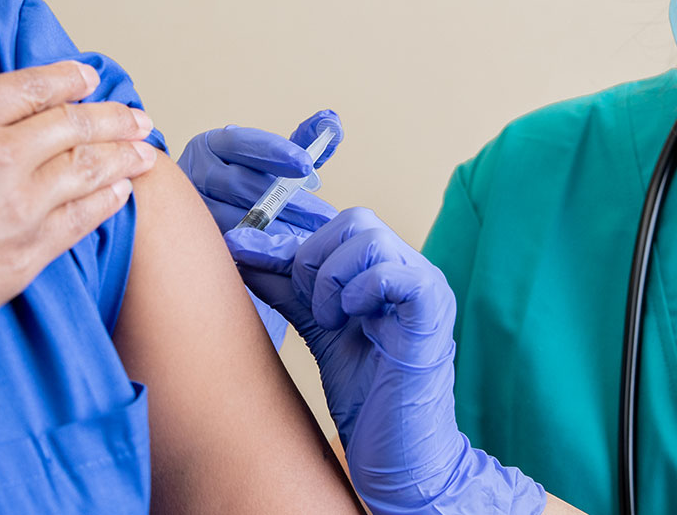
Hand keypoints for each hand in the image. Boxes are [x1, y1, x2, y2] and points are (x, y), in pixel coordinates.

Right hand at [0, 23, 160, 347]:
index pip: (26, 86)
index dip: (63, 78)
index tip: (87, 77)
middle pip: (72, 124)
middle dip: (110, 115)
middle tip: (136, 114)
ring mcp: (20, 206)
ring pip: (87, 168)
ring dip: (122, 155)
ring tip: (146, 149)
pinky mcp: (26, 254)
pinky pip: (82, 219)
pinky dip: (107, 202)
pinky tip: (121, 196)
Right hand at [178, 110, 342, 345]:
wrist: (206, 219)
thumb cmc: (249, 183)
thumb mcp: (274, 160)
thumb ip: (303, 141)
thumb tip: (331, 120)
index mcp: (213, 145)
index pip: (243, 143)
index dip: (276, 152)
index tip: (307, 165)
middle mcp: (195, 172)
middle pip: (242, 184)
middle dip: (289, 202)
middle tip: (324, 217)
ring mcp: (191, 208)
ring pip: (234, 218)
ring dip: (278, 230)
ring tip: (312, 240)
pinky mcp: (194, 240)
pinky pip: (229, 246)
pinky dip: (260, 251)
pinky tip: (288, 258)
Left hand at [227, 209, 545, 514]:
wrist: (400, 456)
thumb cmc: (367, 398)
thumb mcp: (319, 331)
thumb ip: (290, 291)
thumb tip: (244, 252)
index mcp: (389, 272)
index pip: (340, 226)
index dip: (292, 243)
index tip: (249, 258)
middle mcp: (412, 271)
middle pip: (355, 220)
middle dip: (312, 259)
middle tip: (310, 308)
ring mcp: (427, 289)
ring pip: (370, 238)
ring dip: (331, 278)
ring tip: (330, 322)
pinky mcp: (432, 314)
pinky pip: (393, 273)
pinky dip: (358, 291)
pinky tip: (348, 323)